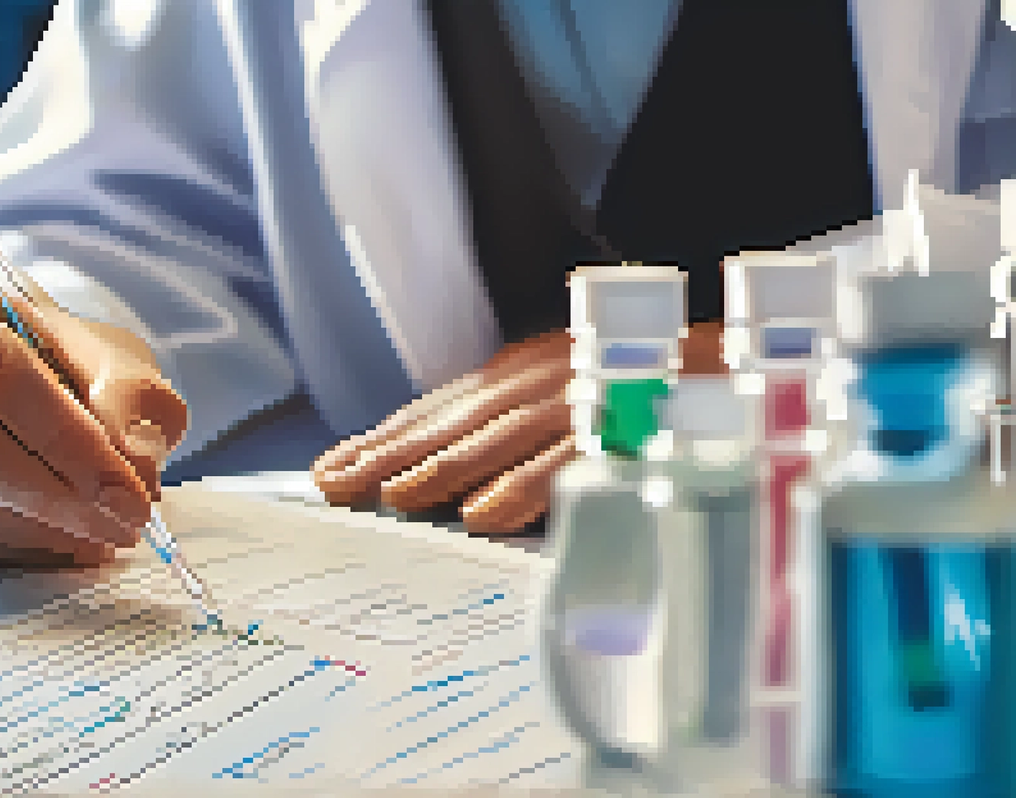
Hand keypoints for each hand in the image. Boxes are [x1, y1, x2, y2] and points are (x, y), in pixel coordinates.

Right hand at [0, 262, 187, 567]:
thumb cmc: (48, 353)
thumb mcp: (106, 353)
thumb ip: (131, 398)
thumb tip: (139, 463)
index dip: (66, 441)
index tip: (131, 494)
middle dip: (53, 498)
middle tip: (122, 527)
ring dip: (31, 531)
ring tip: (97, 538)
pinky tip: (48, 542)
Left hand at [311, 322, 725, 533]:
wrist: (744, 362)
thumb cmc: (645, 389)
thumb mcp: (564, 392)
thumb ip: (509, 426)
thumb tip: (444, 475)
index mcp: (524, 370)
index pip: (439, 407)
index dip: (382, 436)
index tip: (332, 467)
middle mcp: (545, 377)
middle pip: (454, 420)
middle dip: (390, 453)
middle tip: (337, 486)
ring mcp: (585, 397)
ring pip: (499, 437)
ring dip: (441, 468)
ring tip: (390, 496)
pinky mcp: (628, 425)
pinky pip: (569, 461)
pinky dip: (524, 487)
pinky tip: (482, 514)